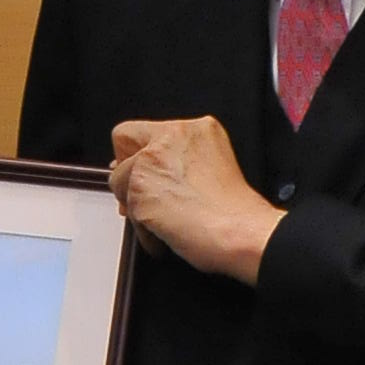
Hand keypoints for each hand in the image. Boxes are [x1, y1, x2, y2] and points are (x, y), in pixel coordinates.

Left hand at [109, 114, 282, 282]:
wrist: (244, 234)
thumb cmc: (235, 214)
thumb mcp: (212, 165)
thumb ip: (178, 159)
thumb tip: (141, 170)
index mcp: (195, 128)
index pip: (144, 128)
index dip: (138, 154)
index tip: (143, 174)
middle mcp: (172, 136)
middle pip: (124, 143)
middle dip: (126, 172)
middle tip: (144, 199)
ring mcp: (153, 160)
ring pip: (120, 180)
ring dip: (139, 207)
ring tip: (170, 224)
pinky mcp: (140, 187)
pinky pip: (129, 212)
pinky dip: (145, 231)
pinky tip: (169, 235)